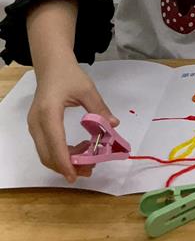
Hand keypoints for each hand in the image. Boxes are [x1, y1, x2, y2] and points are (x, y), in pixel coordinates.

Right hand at [27, 58, 118, 182]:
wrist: (51, 65)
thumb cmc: (68, 74)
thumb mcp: (87, 89)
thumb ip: (99, 108)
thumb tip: (113, 126)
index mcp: (48, 113)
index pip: (55, 144)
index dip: (65, 162)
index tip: (75, 176)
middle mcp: (37, 123)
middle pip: (47, 155)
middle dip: (66, 166)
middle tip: (89, 169)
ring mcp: (34, 126)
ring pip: (45, 154)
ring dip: (64, 161)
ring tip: (88, 159)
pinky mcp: (37, 127)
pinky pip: (46, 147)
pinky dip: (61, 153)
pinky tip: (79, 148)